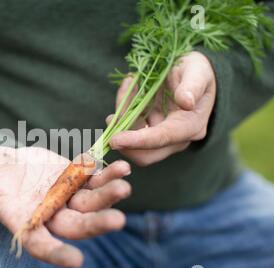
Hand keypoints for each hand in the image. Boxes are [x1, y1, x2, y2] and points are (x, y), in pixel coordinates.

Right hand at [0, 146, 131, 267]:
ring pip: (90, 202)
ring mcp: (65, 196)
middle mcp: (49, 214)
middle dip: (95, 224)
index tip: (75, 261)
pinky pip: (93, 178)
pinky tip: (121, 166)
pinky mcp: (73, 176)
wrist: (1, 159)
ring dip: (108, 195)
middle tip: (116, 220)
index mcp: (25, 221)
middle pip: (75, 225)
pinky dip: (106, 173)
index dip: (56, 254)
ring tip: (124, 184)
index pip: (42, 245)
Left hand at [108, 51, 216, 165]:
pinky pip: (130, 129)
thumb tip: (186, 102)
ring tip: (128, 84)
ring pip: (132, 142)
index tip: (115, 139)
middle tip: (110, 118)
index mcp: (191, 126)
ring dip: (122, 119)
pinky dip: (123, 112)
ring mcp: (162, 137)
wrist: (194, 72)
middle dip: (123, 142)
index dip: (137, 141)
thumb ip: (193, 86)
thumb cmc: (197, 70)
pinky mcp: (149, 131)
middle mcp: (177, 138)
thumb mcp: (198, 71)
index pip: (161, 138)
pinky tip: (127, 87)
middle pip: (146, 155)